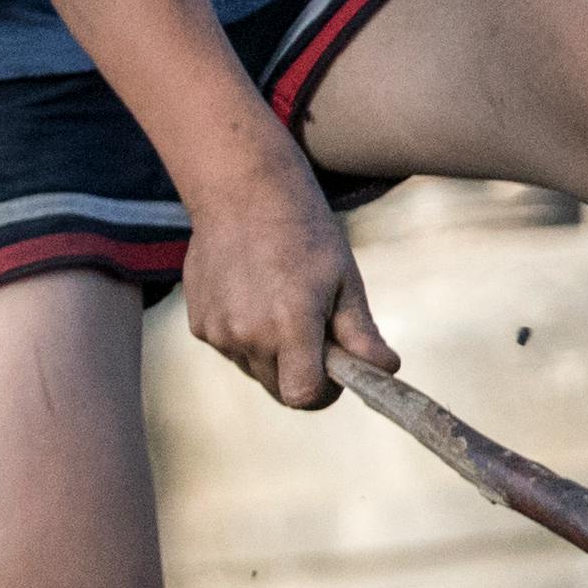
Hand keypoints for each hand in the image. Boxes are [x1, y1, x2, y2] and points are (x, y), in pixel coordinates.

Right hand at [178, 156, 390, 409]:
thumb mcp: (345, 279)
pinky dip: (247, 337)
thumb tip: (388, 370)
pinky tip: (255, 295)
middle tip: (316, 332)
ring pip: (255, 370)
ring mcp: (218, 332)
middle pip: (279, 390)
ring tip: (283, 303)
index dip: (324, 393)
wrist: (242, 191)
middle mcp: (247, 335)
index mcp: (289, 325)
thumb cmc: (304, 232)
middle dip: (302, 374)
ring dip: (274, 355)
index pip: (303, 396)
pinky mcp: (199, 325)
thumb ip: (361, 334)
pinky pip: (232, 350)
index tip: (335, 373)